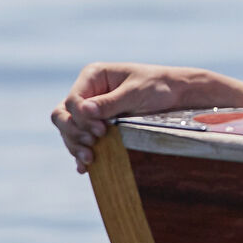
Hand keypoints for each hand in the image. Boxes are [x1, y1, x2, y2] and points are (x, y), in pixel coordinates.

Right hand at [51, 62, 242, 173]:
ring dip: (75, 145)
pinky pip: (81, 139)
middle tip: (93, 144)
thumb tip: (83, 111)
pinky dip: (80, 152)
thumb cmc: (159, 87)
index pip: (72, 101)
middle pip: (64, 116)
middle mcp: (88, 92)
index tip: (101, 130)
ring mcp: (91, 110)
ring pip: (70, 130)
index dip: (81, 118)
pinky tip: (84, 167)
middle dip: (74, 132)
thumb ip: (109, 103)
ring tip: (90, 159)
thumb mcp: (136, 93)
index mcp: (93, 76)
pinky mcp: (98, 125)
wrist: (178, 96)